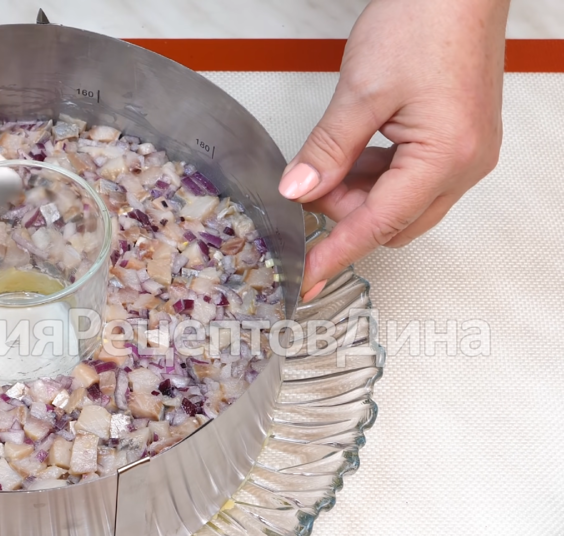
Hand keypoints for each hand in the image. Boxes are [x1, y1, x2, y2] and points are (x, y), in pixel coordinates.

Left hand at [279, 0, 508, 299]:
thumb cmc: (425, 22)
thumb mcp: (360, 92)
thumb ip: (327, 150)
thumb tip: (298, 192)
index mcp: (445, 158)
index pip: (378, 225)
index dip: (335, 253)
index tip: (306, 279)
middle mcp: (466, 163)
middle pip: (394, 221)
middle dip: (346, 214)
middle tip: (308, 188)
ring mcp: (468, 152)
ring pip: (402, 202)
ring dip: (361, 193)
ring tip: (330, 160)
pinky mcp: (460, 139)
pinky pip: (413, 177)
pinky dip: (378, 175)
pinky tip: (353, 152)